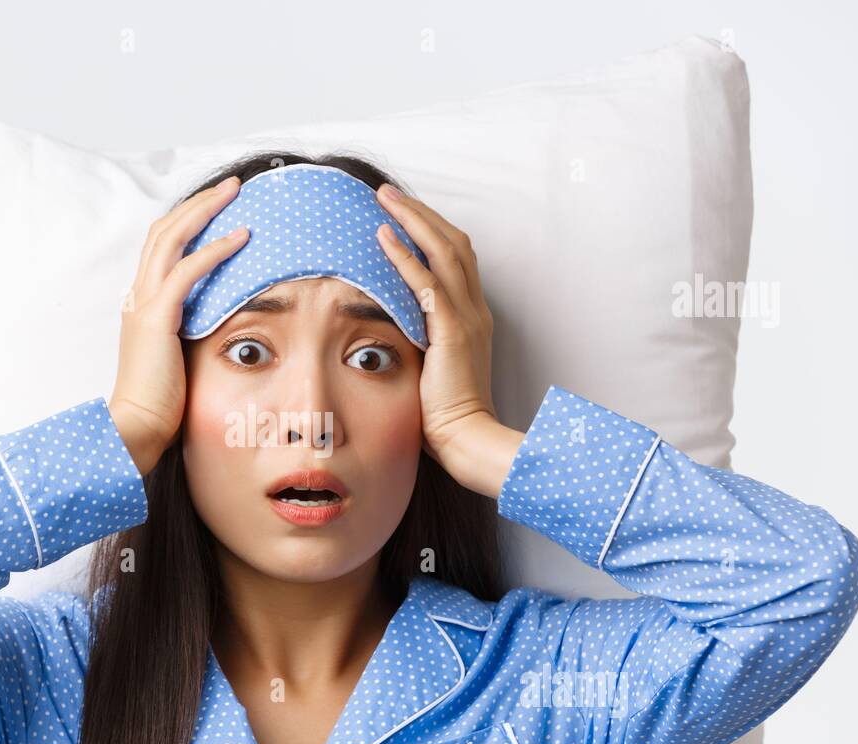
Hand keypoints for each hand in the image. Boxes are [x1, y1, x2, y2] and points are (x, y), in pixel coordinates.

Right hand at [108, 176, 249, 474]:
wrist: (134, 428)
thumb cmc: (158, 405)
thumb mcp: (177, 360)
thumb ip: (191, 337)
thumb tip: (222, 329)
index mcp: (141, 304)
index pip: (160, 248)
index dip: (187, 222)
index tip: (219, 208)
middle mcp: (138, 296)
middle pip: (164, 231)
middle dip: (199, 204)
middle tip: (232, 186)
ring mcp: (144, 304)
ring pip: (172, 238)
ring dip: (206, 211)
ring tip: (237, 194)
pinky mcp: (157, 318)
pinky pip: (188, 270)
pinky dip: (216, 249)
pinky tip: (242, 237)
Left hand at [374, 184, 523, 497]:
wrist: (466, 436)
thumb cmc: (444, 413)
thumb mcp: (432, 366)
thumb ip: (418, 340)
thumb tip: (388, 327)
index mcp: (472, 317)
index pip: (457, 259)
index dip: (431, 231)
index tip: (403, 215)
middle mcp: (474, 309)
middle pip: (453, 243)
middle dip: (420, 213)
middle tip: (388, 193)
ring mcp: (466, 317)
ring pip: (443, 252)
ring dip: (412, 220)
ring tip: (383, 200)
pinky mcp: (452, 331)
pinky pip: (427, 283)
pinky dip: (404, 257)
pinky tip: (383, 238)